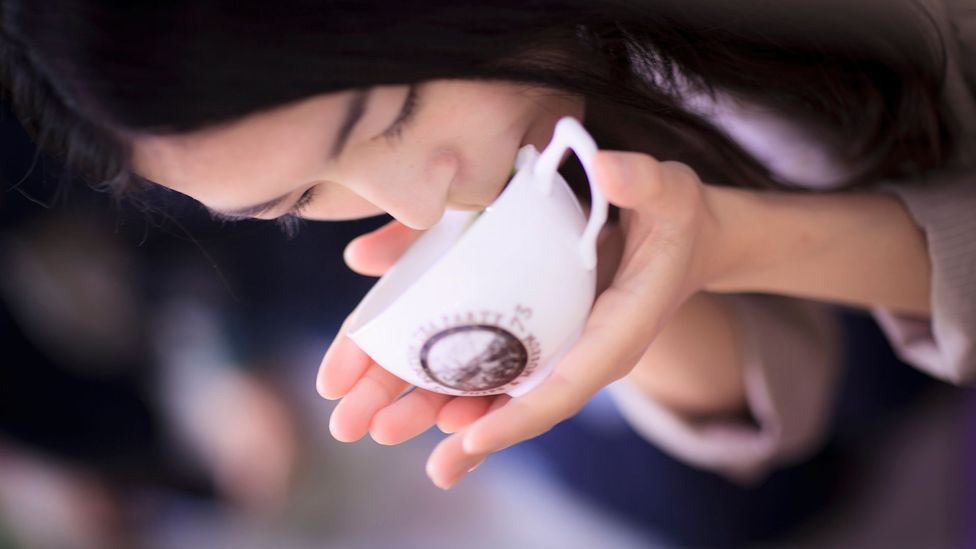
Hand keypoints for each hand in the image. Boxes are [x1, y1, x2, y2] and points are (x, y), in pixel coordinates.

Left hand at [318, 150, 728, 488]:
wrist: (684, 240)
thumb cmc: (674, 217)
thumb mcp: (667, 191)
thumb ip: (642, 181)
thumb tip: (608, 169)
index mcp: (616, 333)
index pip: (566, 387)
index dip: (516, 416)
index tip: (466, 439)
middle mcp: (584, 356)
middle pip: (517, 404)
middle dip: (452, 425)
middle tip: (382, 432)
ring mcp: (562, 352)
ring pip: (498, 393)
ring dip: (437, 408)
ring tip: (377, 424)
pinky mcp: (545, 338)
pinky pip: (498, 370)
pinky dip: (454, 383)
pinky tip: (409, 395)